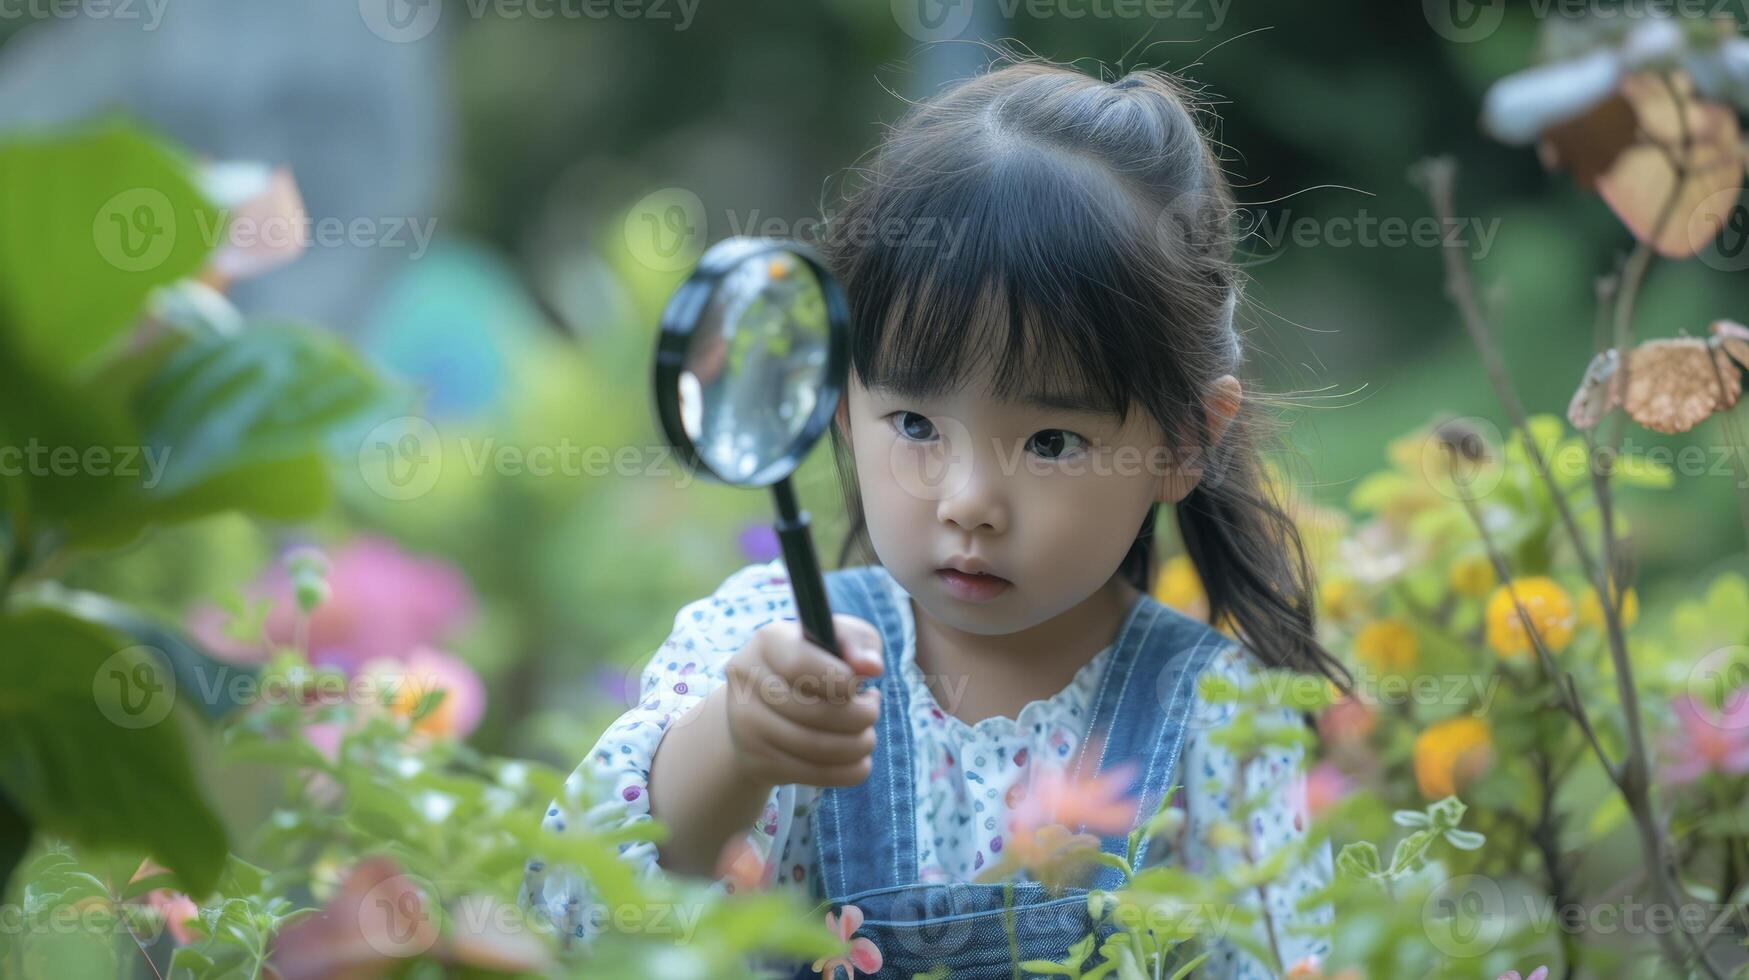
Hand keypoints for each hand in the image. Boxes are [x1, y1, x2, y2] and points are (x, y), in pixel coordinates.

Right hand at [720, 614, 882, 787]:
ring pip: (815, 747)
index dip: (839, 679)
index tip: (858, 685)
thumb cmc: (814, 665)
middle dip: (859, 716)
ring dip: (858, 746)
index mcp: (767, 642)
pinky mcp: (757, 761)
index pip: (800, 664)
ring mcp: (746, 725)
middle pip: (812, 711)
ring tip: (867, 735)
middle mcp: (747, 682)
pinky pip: (813, 774)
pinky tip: (858, 759)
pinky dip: (848, 771)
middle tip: (872, 710)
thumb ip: (858, 642)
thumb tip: (871, 666)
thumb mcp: (838, 641)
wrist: (767, 707)